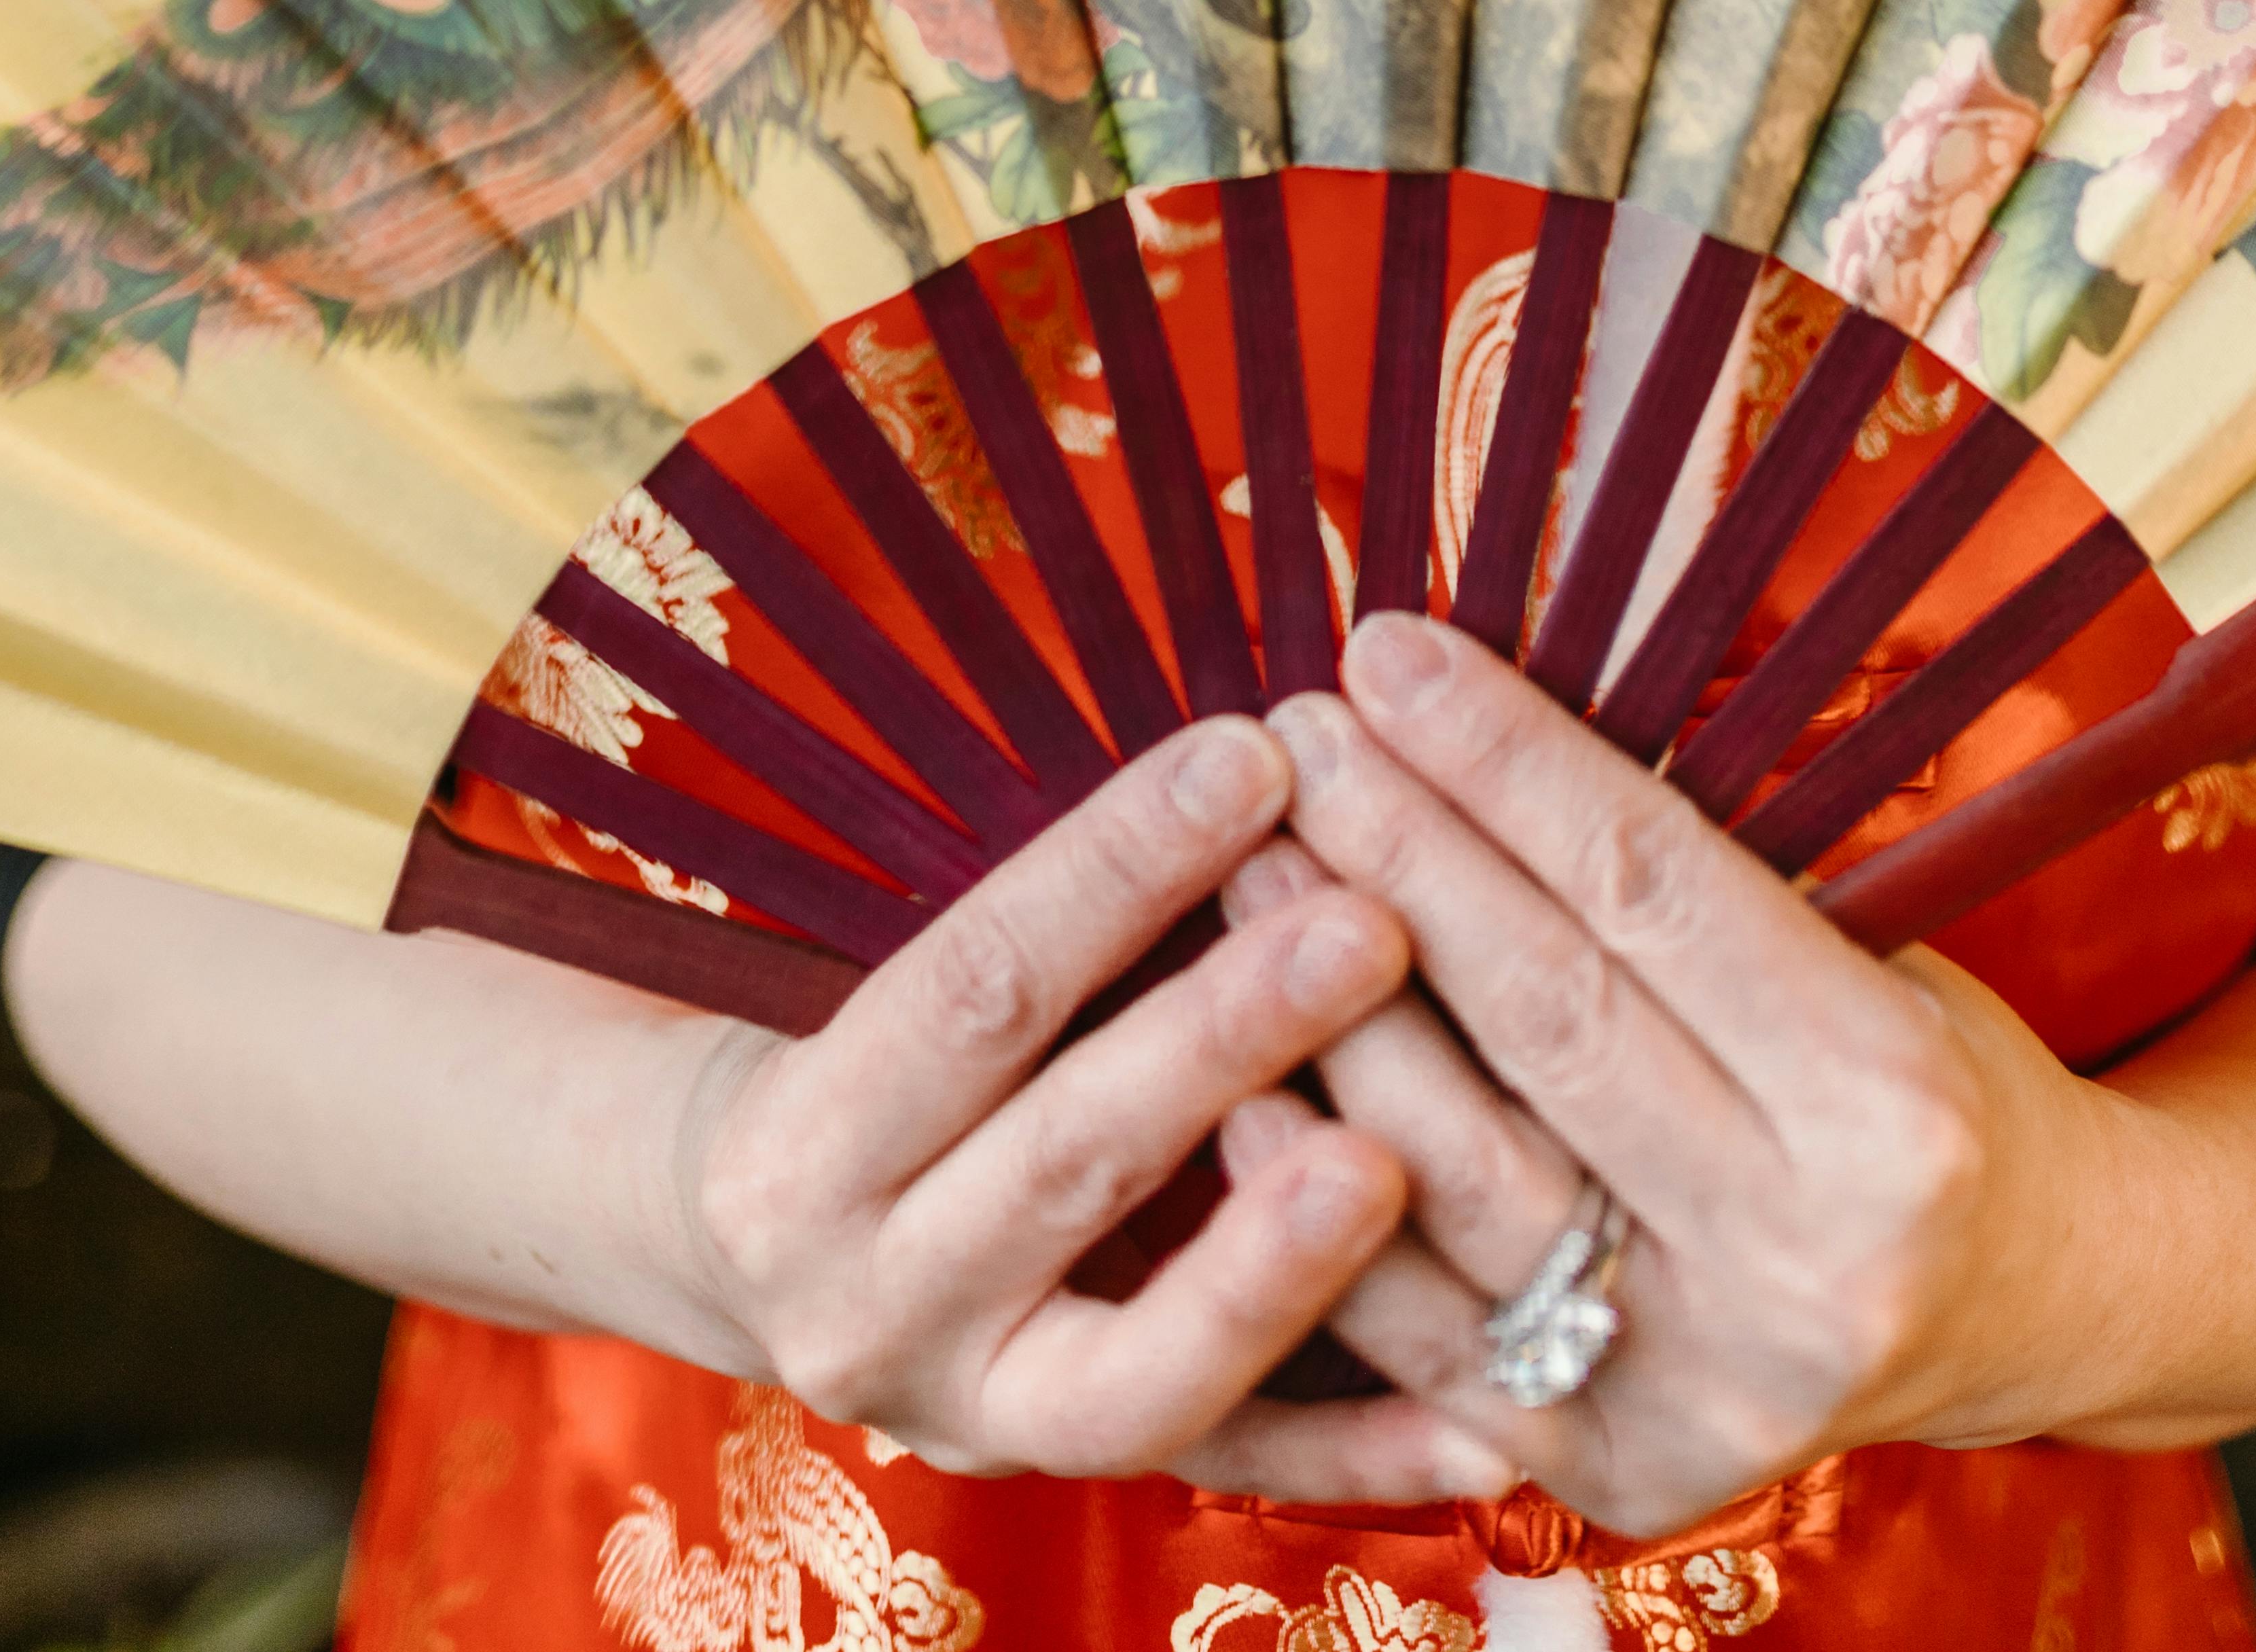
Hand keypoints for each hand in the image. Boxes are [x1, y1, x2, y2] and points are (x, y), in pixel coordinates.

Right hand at [669, 707, 1512, 1495]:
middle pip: (1064, 1160)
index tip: (1255, 759)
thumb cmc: (879, 1062)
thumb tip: (1259, 758)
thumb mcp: (899, 984)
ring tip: (1399, 1157)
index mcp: (805, 1150)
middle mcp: (869, 1303)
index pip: (974, 988)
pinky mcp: (1080, 1496)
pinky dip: (1361, 1461)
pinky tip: (1475, 1422)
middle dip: (1225, 1036)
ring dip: (1281, 1257)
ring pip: (1142, 1359)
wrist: (780, 1264)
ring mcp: (975, 1420)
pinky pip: (1242, 1482)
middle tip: (1371, 924)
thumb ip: (1053, 913)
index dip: (1114, 872)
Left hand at [1216, 618, 2149, 1533]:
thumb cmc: (1926, 1082)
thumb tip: (1480, 704)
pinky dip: (1318, 1190)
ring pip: (1456, 1169)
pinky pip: (1419, 1322)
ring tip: (1245, 866)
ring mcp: (1705, 1384)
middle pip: (1542, 1012)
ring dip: (1322, 1003)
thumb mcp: (1867, 943)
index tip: (1388, 652)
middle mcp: (1806, 1258)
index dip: (1502, 757)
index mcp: (1888, 1101)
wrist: (2026, 1307)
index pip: (1648, 886)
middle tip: (1290, 729)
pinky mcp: (1617, 1470)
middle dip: (1394, 846)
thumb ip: (1692, 862)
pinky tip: (1249, 1074)